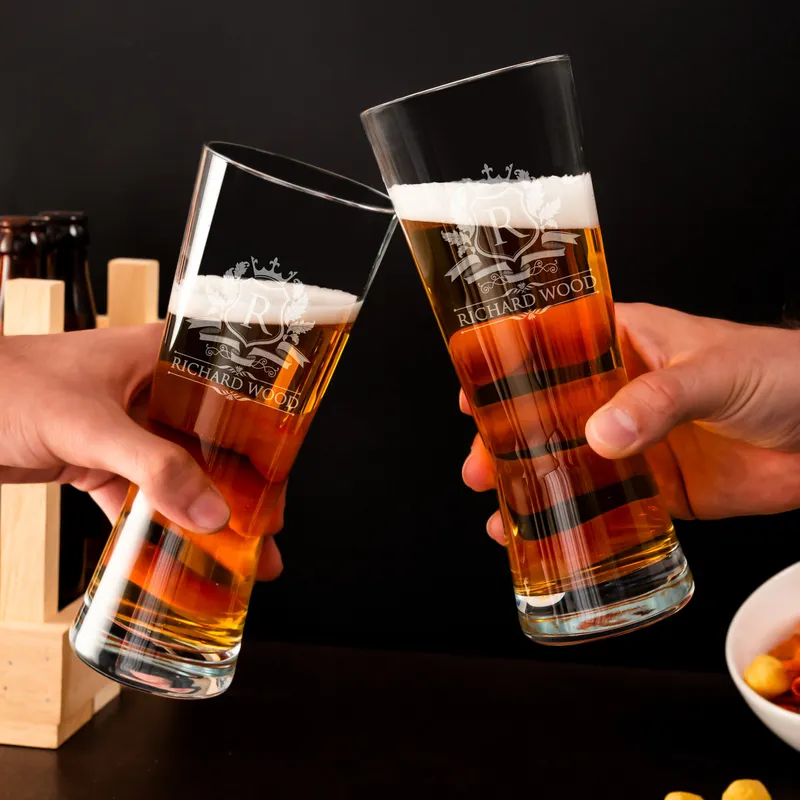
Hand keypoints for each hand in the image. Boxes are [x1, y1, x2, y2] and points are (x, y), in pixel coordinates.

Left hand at [0, 324, 284, 578]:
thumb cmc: (5, 384)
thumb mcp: (90, 425)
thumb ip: (152, 468)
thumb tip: (211, 512)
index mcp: (162, 359)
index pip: (232, 396)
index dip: (263, 441)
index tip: (278, 485)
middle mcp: (153, 392)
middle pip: (214, 444)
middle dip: (241, 491)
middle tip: (264, 534)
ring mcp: (128, 429)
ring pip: (181, 477)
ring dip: (204, 517)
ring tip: (236, 558)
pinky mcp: (101, 461)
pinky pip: (141, 500)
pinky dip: (157, 530)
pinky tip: (179, 559)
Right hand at [461, 303, 799, 542]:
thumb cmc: (784, 373)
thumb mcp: (714, 372)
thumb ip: (657, 400)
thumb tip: (600, 434)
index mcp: (623, 343)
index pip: (550, 347)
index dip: (505, 367)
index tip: (472, 392)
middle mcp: (618, 391)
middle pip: (544, 413)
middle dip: (505, 439)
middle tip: (479, 465)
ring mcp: (635, 441)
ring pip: (566, 462)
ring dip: (530, 484)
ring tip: (500, 510)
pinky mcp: (658, 487)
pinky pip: (605, 505)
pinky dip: (575, 522)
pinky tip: (551, 537)